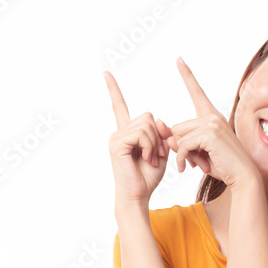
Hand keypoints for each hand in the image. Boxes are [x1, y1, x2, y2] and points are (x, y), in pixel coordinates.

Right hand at [104, 70, 171, 206]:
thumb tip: (160, 121)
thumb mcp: (161, 150)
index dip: (113, 89)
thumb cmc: (148, 176)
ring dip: (156, 143)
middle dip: (159, 136)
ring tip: (151, 159)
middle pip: (148, 117)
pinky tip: (147, 159)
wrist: (138, 195)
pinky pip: (142, 133)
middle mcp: (118, 132)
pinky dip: (150, 146)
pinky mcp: (117, 144)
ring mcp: (116, 137)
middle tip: (157, 155)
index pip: (120, 106)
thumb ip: (161, 133)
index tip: (105, 73)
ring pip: (147, 125)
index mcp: (127, 132)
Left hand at [165, 57, 262, 191]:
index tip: (178, 59)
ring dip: (182, 154)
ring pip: (178, 136)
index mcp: (211, 116)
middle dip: (180, 147)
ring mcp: (212, 122)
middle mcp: (212, 115)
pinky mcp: (210, 133)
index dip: (187, 75)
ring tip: (196, 164)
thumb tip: (163, 132)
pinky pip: (183, 145)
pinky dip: (182, 158)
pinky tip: (188, 167)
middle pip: (177, 127)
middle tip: (193, 161)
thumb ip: (181, 142)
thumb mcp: (197, 152)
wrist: (242, 177)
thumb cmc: (222, 166)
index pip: (196, 92)